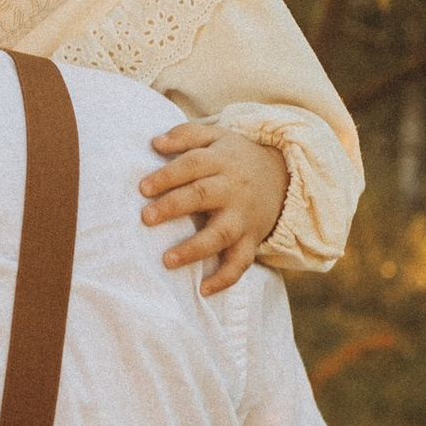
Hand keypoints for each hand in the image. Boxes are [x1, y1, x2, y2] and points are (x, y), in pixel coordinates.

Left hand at [141, 122, 288, 294]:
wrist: (283, 177)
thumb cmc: (235, 158)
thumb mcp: (216, 136)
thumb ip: (186, 135)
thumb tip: (155, 143)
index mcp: (221, 161)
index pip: (193, 165)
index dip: (168, 175)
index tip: (143, 188)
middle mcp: (232, 189)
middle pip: (202, 196)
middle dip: (174, 207)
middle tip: (147, 217)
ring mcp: (242, 217)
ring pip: (220, 234)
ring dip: (194, 249)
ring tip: (167, 260)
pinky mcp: (251, 240)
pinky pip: (241, 262)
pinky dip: (225, 279)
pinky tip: (203, 290)